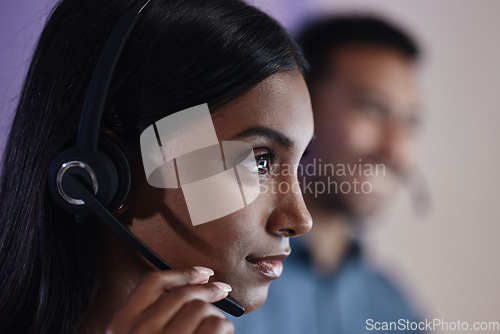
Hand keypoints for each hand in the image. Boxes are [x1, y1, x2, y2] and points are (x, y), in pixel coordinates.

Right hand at [105, 267, 234, 333]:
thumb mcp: (135, 333)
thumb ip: (149, 315)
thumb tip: (197, 282)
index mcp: (119, 326)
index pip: (152, 283)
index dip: (181, 273)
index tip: (202, 272)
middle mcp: (137, 333)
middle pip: (182, 294)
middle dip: (207, 290)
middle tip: (222, 289)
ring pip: (202, 309)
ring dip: (216, 314)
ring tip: (216, 325)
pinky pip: (217, 325)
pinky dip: (224, 327)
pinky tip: (221, 333)